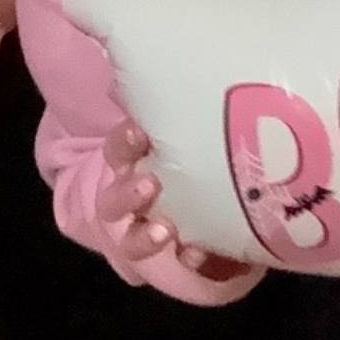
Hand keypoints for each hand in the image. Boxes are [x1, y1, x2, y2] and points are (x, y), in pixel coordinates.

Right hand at [96, 122, 255, 285]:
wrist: (181, 203)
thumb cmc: (190, 154)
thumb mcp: (186, 132)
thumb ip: (193, 115)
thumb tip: (225, 73)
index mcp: (131, 162)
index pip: (119, 148)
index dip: (124, 141)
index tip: (139, 133)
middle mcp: (128, 200)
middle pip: (113, 198)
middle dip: (128, 193)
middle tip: (150, 185)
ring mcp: (142, 233)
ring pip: (130, 239)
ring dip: (145, 237)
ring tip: (165, 231)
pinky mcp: (165, 260)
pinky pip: (168, 265)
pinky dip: (184, 260)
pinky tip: (197, 254)